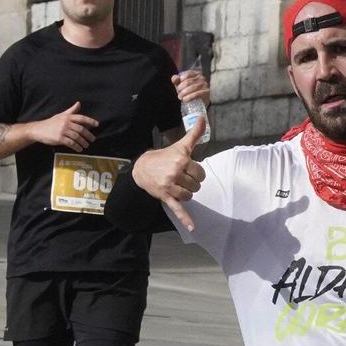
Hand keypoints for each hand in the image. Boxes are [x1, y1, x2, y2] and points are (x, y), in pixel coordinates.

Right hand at [27, 101, 98, 150]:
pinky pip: (71, 143)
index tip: (97, 125)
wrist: (38, 129)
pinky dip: (76, 147)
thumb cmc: (51, 123)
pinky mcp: (59, 138)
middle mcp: (66, 123)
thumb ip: (71, 110)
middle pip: (81, 129)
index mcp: (67, 117)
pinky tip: (79, 149)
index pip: (81, 118)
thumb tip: (79, 103)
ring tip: (86, 145)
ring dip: (83, 142)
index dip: (90, 121)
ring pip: (77, 137)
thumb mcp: (61, 115)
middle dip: (88, 135)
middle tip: (92, 139)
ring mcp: (62, 130)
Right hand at [132, 115, 207, 231]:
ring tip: (178, 186)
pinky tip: (192, 228)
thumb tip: (203, 117)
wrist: (142, 169)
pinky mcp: (167, 197)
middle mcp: (175, 173)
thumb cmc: (164, 157)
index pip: (200, 172)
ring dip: (187, 193)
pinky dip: (185, 219)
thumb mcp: (180, 146)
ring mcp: (170, 186)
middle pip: (196, 185)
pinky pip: (178, 209)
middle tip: (182, 178)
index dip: (196, 172)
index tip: (189, 169)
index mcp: (180, 160)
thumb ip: (193, 133)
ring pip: (190, 195)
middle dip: (192, 183)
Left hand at [173, 69, 209, 103]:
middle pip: (188, 81)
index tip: (178, 87)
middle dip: (181, 89)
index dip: (181, 80)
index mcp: (196, 73)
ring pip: (192, 87)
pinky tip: (185, 100)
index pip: (187, 74)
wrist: (200, 102)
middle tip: (179, 95)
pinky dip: (189, 97)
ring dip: (184, 93)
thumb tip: (174, 78)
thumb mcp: (182, 86)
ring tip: (181, 98)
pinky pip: (197, 94)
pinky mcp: (206, 92)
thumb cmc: (190, 92)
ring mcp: (205, 84)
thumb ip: (177, 81)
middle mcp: (201, 77)